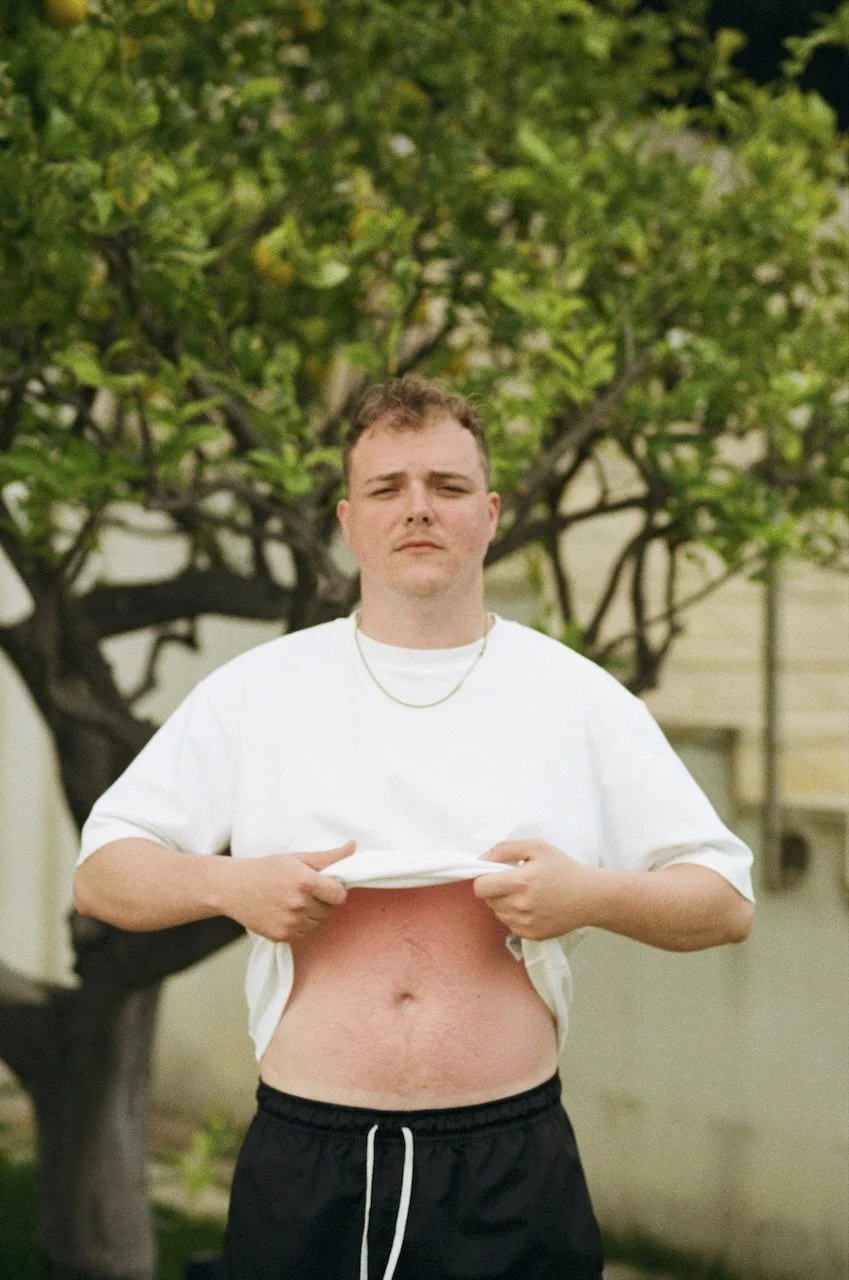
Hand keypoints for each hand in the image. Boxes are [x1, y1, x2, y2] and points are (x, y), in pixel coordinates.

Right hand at [222, 841, 353, 941]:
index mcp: (305, 882)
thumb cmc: (266, 869)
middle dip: (323, 900)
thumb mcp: (297, 858)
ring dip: (312, 913)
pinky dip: (300, 924)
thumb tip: (353, 847)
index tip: (326, 885)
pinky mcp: (281, 936)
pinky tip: (285, 911)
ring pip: (318, 923)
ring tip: (294, 900)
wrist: (233, 887)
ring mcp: (290, 923)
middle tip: (304, 890)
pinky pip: (304, 933)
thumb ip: (328, 856)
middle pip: (329, 910)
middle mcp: (299, 904)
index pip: (340, 895)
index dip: (335, 889)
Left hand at [473, 840, 598, 940]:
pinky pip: (510, 925)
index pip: (480, 887)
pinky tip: (532, 906)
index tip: (495, 873)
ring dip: (504, 903)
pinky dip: (515, 915)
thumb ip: (504, 849)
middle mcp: (520, 907)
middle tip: (515, 881)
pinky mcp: (532, 936)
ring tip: (526, 893)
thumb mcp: (536, 847)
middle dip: (496, 889)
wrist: (590, 897)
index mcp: (520, 883)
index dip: (483, 878)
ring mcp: (526, 924)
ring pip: (498, 913)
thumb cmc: (564, 869)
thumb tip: (481, 859)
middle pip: (488, 900)